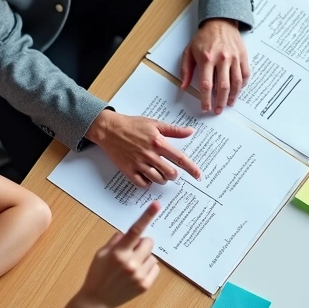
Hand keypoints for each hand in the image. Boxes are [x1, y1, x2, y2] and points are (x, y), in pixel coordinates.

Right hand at [72, 202, 161, 307]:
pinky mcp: (145, 285)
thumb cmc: (97, 274)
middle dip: (142, 244)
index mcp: (118, 253)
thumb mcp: (101, 253)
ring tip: (131, 266)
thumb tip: (129, 232)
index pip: (135, 231)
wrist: (97, 300)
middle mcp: (130, 264)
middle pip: (148, 242)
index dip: (146, 216)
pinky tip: (136, 274)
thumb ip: (116, 241)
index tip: (156, 205)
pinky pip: (155, 268)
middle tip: (131, 251)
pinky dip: (148, 268)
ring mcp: (139, 276)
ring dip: (144, 257)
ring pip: (152, 256)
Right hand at [85, 110, 202, 187]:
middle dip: (174, 174)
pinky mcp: (128, 171)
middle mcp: (150, 155)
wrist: (109, 129)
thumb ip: (174, 130)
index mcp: (158, 143)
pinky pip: (143, 184)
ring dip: (162, 179)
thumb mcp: (154, 124)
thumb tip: (190, 132)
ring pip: (158, 180)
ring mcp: (138, 164)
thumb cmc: (132, 125)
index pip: (180, 158)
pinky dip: (148, 183)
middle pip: (170, 173)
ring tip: (159, 173)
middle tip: (171, 171)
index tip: (198, 176)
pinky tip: (148, 177)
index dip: (191, 169)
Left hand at [180, 18, 249, 113]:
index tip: (205, 108)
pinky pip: (245, 74)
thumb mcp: (189, 51)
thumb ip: (186, 69)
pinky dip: (242, 85)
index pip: (206, 84)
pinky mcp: (243, 56)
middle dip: (220, 102)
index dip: (206, 99)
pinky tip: (238, 91)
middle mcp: (222, 59)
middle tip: (217, 110)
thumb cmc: (204, 37)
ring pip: (236, 83)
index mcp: (207, 58)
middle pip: (223, 87)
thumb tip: (183, 86)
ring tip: (229, 104)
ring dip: (233, 97)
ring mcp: (234, 58)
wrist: (220, 22)